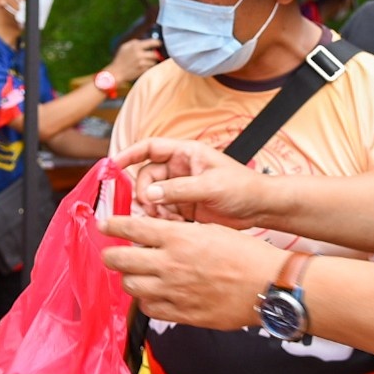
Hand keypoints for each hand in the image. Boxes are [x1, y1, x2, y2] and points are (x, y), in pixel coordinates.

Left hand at [100, 214, 279, 330]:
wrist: (267, 285)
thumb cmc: (245, 254)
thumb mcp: (210, 230)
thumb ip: (178, 234)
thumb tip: (155, 236)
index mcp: (178, 237)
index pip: (131, 227)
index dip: (112, 225)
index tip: (104, 225)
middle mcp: (169, 264)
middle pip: (120, 260)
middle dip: (110, 255)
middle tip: (111, 254)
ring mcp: (173, 291)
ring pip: (130, 285)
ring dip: (128, 278)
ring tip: (135, 275)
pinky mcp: (180, 313)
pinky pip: (149, 308)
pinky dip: (146, 301)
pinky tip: (153, 295)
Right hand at [108, 38, 161, 84]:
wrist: (116, 72)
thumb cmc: (120, 59)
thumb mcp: (125, 47)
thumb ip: (134, 42)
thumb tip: (144, 40)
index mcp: (136, 47)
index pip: (152, 42)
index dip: (157, 43)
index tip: (159, 43)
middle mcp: (140, 55)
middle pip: (155, 54)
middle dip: (156, 54)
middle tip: (154, 54)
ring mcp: (142, 63)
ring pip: (154, 61)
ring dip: (152, 61)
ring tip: (147, 61)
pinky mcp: (143, 71)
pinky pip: (151, 68)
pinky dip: (149, 67)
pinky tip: (144, 66)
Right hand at [108, 137, 268, 225]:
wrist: (261, 208)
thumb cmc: (243, 188)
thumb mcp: (211, 186)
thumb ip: (178, 190)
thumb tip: (149, 195)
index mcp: (186, 153)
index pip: (150, 147)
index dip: (129, 154)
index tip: (113, 165)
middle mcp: (180, 169)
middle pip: (146, 177)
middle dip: (144, 194)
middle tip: (150, 209)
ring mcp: (181, 189)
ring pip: (152, 198)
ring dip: (153, 210)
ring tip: (166, 220)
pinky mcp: (184, 207)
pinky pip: (162, 213)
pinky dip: (163, 221)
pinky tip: (174, 227)